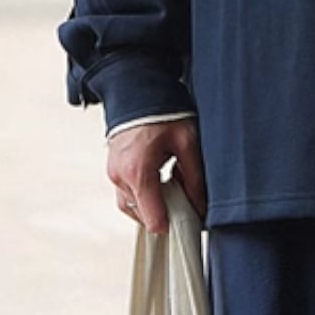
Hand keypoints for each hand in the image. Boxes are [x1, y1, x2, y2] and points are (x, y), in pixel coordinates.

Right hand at [107, 118, 206, 233]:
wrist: (137, 90)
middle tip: (184, 193)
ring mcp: (114, 174)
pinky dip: (145, 193)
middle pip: (143, 215)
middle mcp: (120, 177)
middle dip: (165, 210)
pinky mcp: (114, 170)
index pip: (153, 219)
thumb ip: (194, 177)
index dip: (173, 224)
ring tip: (173, 181)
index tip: (188, 219)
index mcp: (138, 172)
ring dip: (154, 203)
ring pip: (134, 207)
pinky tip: (160, 178)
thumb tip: (200, 206)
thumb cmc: (162, 112)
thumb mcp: (187, 141)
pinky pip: (128, 194)